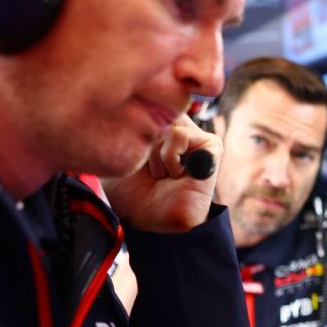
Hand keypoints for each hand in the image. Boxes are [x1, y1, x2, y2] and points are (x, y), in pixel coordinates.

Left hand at [100, 114, 220, 232]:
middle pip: (155, 111)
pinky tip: (175, 176)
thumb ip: (121, 127)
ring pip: (166, 124)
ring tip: (161, 175)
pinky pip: (180, 136)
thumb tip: (129, 105)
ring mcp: (196, 136)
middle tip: (146, 169)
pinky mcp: (211, 146)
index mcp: (158, 126)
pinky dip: (170, 158)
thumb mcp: (115, 154)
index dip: (132, 128)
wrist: (150, 223)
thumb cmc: (131, 193)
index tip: (132, 159)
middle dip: (143, 143)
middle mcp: (179, 127)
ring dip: (156, 155)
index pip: (145, 103)